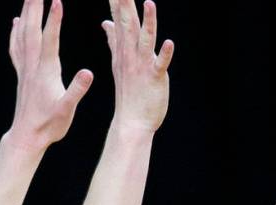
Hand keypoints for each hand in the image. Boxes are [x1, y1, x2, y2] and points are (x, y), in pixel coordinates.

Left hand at [7, 0, 94, 151]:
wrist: (27, 136)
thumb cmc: (49, 125)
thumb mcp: (67, 109)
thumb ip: (77, 90)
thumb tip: (88, 72)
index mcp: (46, 71)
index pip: (49, 39)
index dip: (53, 20)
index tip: (56, 1)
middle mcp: (32, 66)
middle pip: (31, 30)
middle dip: (34, 7)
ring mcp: (25, 69)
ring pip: (22, 34)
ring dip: (26, 13)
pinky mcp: (22, 74)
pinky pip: (16, 47)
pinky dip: (15, 32)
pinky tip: (16, 22)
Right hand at [103, 0, 174, 132]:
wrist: (132, 122)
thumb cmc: (128, 93)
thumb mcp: (118, 63)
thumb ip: (114, 41)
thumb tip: (106, 23)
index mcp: (122, 50)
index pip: (118, 20)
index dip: (116, 2)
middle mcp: (130, 55)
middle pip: (129, 25)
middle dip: (126, 4)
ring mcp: (142, 66)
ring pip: (145, 40)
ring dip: (148, 22)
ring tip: (149, 3)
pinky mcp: (154, 78)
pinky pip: (160, 64)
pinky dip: (165, 54)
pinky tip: (170, 43)